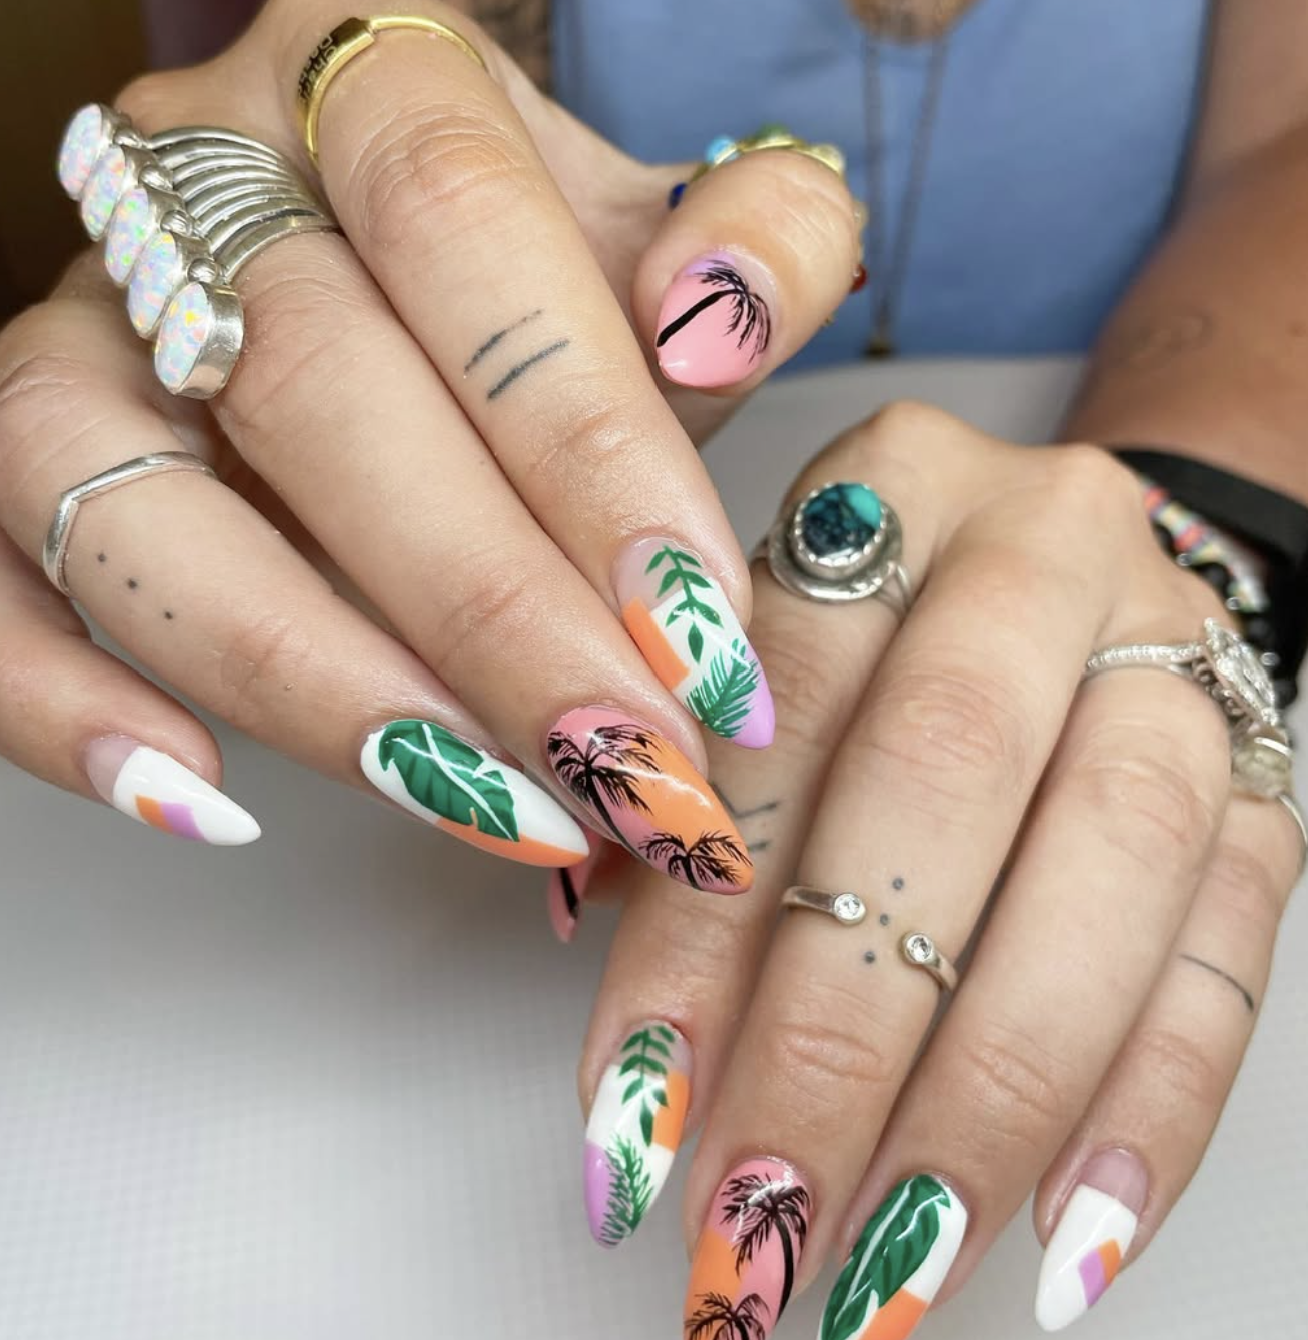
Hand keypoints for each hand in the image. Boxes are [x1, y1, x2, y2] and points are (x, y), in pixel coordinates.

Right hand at [0, 1, 857, 874]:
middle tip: (624, 762)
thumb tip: (720, 320)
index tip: (694, 629)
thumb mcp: (670, 233)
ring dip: (308, 677)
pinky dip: (60, 697)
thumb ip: (760, 243)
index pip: (464, 231)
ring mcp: (86, 325)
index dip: (585, 443)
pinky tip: (201, 802)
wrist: (404, 269)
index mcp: (376, 82)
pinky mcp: (26, 456)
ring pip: (129, 495)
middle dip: (488, 608)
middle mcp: (199, 185)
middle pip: (317, 384)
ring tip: (476, 806)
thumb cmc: (544, 278)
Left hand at [573, 402, 1301, 1334]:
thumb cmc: (871, 632)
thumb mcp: (753, 662)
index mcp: (888, 483)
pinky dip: (1148, 1111)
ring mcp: (1177, 659)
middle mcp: (1045, 547)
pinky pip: (1236, 953)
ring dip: (991, 1096)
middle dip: (840, 1029)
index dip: (696, 925)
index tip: (633, 1108)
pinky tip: (1062, 1244)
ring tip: (890, 1264)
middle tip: (756, 1218)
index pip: (775, 711)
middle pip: (945, 778)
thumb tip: (629, 1047)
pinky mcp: (1271, 782)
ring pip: (1110, 869)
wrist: (1075, 569)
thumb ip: (685, 813)